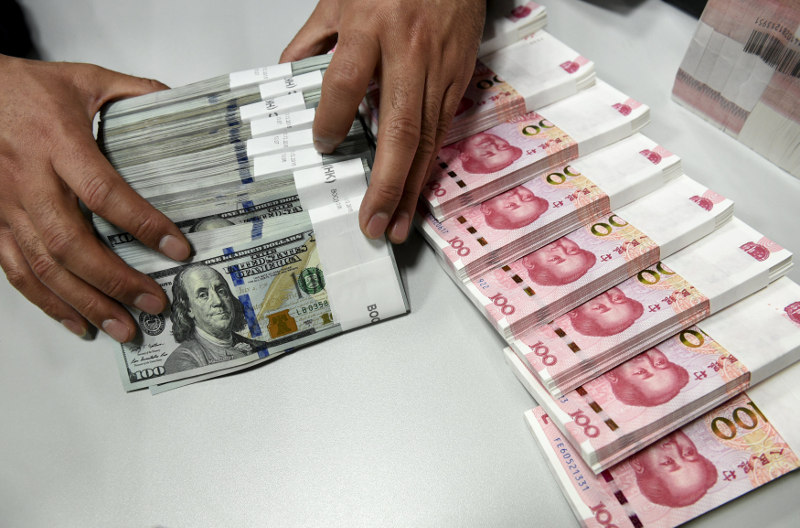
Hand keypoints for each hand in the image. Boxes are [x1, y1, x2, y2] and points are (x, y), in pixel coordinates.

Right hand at [0, 55, 190, 341]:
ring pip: (44, 266)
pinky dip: (47, 302)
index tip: (176, 248)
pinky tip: (77, 321)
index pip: (104, 192)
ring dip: (86, 302)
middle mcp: (29, 180)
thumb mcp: (84, 79)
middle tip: (154, 302)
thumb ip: (134, 93)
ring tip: (124, 327)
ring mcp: (7, 206)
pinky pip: (16, 271)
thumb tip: (179, 106)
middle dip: (116, 280)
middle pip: (71, 242)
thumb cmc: (24, 88)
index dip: (141, 224)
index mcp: (57, 142)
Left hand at [281, 0, 485, 242]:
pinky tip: (417, 191)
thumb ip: (312, 38)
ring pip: (426, 139)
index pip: (345, 83)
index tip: (323, 145)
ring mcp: (440, 70)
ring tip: (397, 223)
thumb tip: (289, 77)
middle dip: (385, 183)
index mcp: (370, 26)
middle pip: (398, 129)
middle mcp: (409, 53)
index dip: (331, 120)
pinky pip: (442, 131)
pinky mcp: (460, 80)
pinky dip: (428, 166)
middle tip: (373, 222)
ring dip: (411, 187)